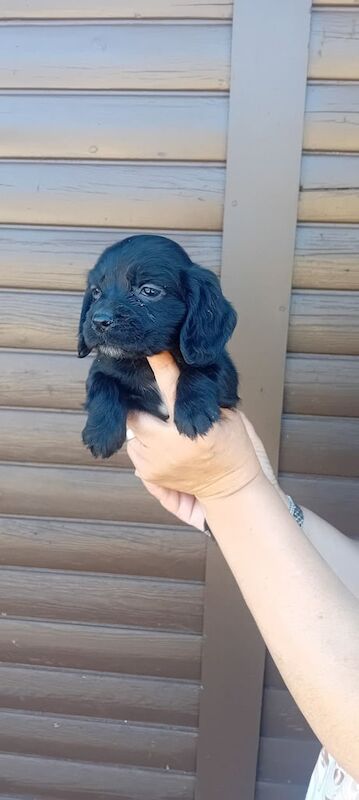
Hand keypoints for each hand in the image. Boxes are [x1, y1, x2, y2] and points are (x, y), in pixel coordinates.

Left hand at [127, 353, 260, 527]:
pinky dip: (144, 448)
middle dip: (141, 409)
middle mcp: (171, 445)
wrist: (232, 491)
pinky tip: (164, 450)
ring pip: (132, 434)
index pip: (171, 386)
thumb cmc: (233, 450)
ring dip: (144, 430)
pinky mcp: (150, 476)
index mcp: (195, 426)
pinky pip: (135, 453)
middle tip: (155, 410)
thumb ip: (205, 398)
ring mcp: (157, 463)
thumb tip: (182, 373)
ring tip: (165, 435)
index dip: (161, 364)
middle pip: (135, 415)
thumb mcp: (229, 418)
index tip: (152, 348)